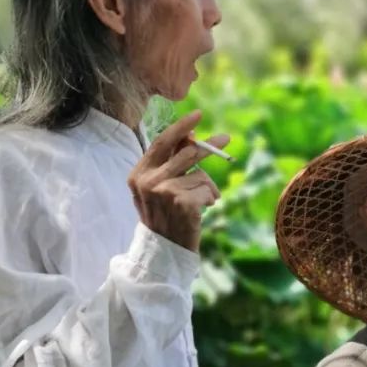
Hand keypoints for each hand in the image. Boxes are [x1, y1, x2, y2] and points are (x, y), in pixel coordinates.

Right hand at [127, 110, 230, 252]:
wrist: (164, 251)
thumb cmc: (165, 216)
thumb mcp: (160, 188)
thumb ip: (171, 163)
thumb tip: (191, 135)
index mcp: (138, 174)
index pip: (162, 142)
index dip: (181, 127)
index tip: (198, 114)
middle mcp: (148, 180)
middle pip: (186, 153)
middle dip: (209, 145)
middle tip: (227, 138)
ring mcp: (164, 191)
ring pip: (200, 174)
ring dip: (208, 187)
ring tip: (202, 201)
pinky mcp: (181, 202)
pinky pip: (206, 189)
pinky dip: (209, 199)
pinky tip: (200, 211)